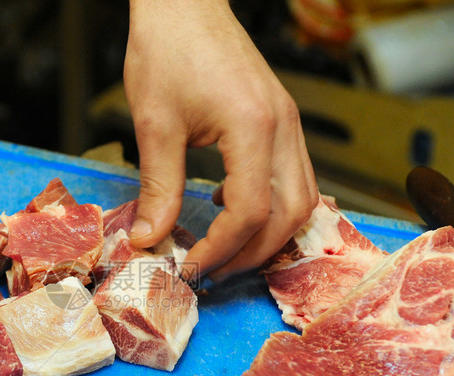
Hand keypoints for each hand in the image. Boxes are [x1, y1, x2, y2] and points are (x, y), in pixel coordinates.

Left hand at [124, 0, 318, 282]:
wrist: (184, 4)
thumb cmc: (168, 49)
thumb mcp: (155, 123)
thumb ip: (157, 187)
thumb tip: (150, 239)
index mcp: (253, 128)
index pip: (250, 212)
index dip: (220, 250)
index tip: (190, 267)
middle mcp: (283, 128)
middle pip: (291, 215)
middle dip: (252, 253)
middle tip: (212, 271)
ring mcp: (288, 124)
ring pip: (303, 200)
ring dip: (268, 235)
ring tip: (225, 250)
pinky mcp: (281, 121)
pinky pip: (294, 179)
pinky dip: (270, 207)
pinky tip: (229, 208)